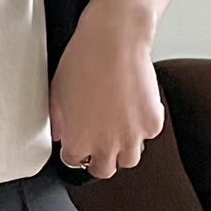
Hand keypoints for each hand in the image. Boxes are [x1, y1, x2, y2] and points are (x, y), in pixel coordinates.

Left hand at [49, 0, 163, 179]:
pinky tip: (135, 106)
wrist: (114, 41)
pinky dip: (143, 124)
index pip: (74, 163)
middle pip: (104, 169)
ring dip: (124, 147)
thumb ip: (58, 121)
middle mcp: (106, 146)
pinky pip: (148, 134)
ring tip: (119, 125)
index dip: (76, 150)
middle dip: (100, 157)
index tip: (79, 141)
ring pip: (130, 158)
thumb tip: (60, 133)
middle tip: (100, 139)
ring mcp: (132, 137)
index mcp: (78, 143)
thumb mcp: (57, 94)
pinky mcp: (153, 123)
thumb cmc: (83, 62)